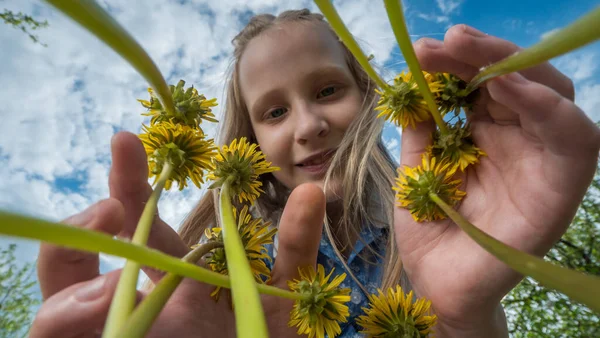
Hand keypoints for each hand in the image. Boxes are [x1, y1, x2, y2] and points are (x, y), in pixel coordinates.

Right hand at [32, 132, 325, 337]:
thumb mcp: (284, 297)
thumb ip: (294, 246)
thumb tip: (313, 188)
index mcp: (175, 281)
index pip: (139, 227)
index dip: (129, 183)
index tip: (127, 141)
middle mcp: (135, 306)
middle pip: (83, 258)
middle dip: (85, 221)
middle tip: (113, 206)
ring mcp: (113, 333)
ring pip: (52, 302)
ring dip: (71, 276)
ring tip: (113, 285)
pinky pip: (49, 337)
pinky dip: (64, 315)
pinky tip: (105, 305)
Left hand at [395, 24, 599, 335]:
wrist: (438, 285)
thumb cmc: (430, 229)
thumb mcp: (416, 169)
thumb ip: (421, 129)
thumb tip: (414, 82)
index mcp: (487, 135)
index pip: (486, 83)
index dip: (461, 60)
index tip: (427, 48)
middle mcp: (520, 142)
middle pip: (521, 81)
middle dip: (484, 54)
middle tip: (448, 40)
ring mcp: (542, 163)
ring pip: (554, 97)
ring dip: (515, 68)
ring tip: (473, 53)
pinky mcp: (559, 190)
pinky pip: (572, 141)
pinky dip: (546, 107)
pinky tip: (507, 88)